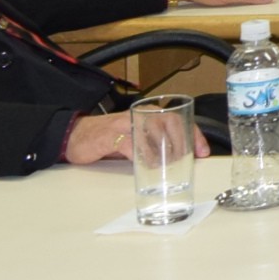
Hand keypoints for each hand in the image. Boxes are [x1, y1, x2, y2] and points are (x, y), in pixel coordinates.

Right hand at [63, 112, 209, 163]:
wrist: (76, 135)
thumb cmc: (110, 137)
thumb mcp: (137, 136)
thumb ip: (156, 142)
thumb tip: (181, 158)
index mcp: (149, 113)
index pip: (178, 119)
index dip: (194, 135)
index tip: (203, 152)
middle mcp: (140, 114)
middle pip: (170, 123)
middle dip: (182, 143)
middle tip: (185, 161)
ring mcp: (125, 124)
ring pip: (153, 133)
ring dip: (165, 151)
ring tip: (170, 165)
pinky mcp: (110, 136)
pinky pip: (132, 145)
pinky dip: (143, 156)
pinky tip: (148, 166)